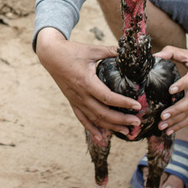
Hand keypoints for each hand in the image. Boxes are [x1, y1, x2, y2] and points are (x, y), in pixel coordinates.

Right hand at [35, 27, 139, 142]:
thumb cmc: (71, 50)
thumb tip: (127, 51)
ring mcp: (75, 99)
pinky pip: (82, 118)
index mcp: (86, 82)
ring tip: (126, 132)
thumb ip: (110, 51)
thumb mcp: (92, 50)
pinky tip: (102, 138)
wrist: (50, 54)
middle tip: (137, 122)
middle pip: (103, 113)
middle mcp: (80, 94)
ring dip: (111, 127)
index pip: (108, 98)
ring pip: (94, 118)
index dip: (123, 103)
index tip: (137, 106)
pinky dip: (92, 129)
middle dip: (121, 120)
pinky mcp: (72, 101)